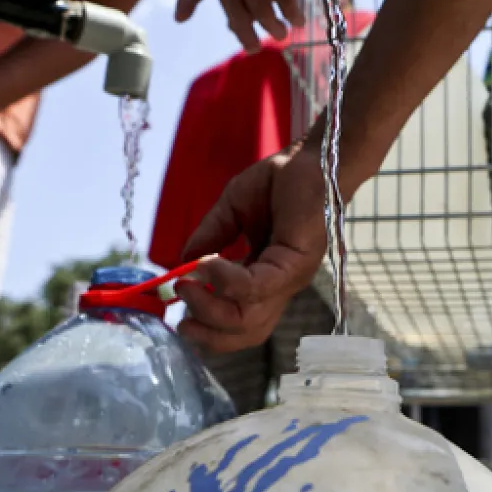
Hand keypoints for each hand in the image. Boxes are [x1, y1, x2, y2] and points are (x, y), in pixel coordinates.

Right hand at [175, 142, 327, 353]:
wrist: (312, 159)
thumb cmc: (279, 183)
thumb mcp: (231, 211)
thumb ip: (210, 237)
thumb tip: (182, 264)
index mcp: (265, 279)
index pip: (239, 322)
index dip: (208, 326)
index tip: (179, 315)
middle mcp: (279, 287)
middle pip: (245, 333)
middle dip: (207, 333)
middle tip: (179, 315)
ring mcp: (290, 279)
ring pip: (249, 320)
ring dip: (211, 309)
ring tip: (187, 287)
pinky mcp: (296, 264)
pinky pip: (257, 286)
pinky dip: (227, 282)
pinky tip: (208, 266)